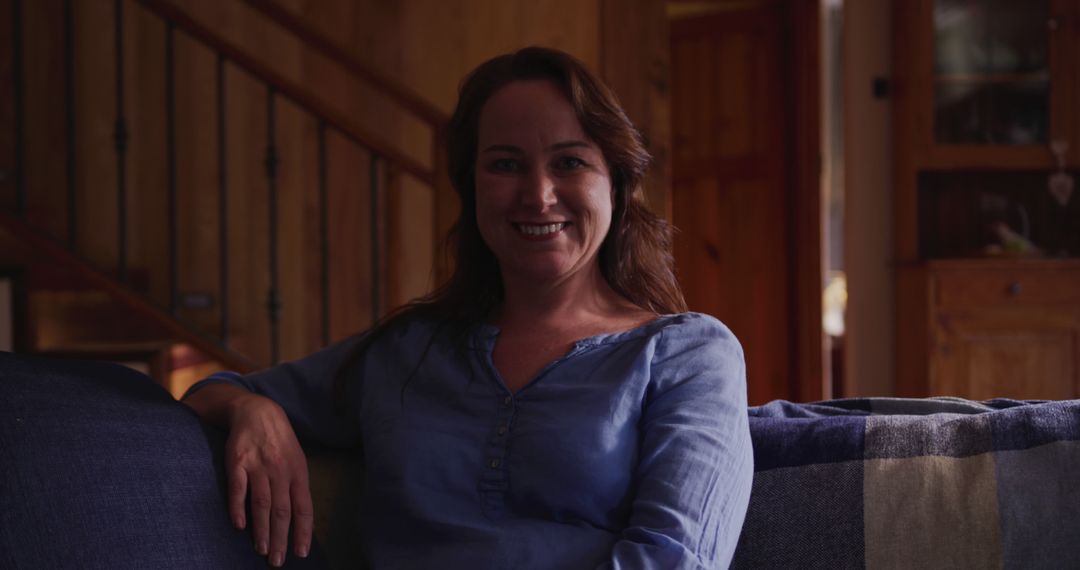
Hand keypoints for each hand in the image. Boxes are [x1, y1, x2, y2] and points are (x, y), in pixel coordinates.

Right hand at [226, 396, 313, 566]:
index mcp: (298, 472)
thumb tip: (299, 521)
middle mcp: (280, 470)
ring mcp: (259, 465)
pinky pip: (238, 488)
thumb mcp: (296, 460)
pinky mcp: (237, 461)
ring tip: (261, 550)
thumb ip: (297, 487)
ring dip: (262, 529)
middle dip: (280, 538)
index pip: (303, 507)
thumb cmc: (280, 442)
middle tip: (276, 561)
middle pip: (282, 510)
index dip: (303, 531)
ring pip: (262, 503)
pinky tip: (238, 525)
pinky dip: (238, 507)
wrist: (258, 411)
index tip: (300, 553)